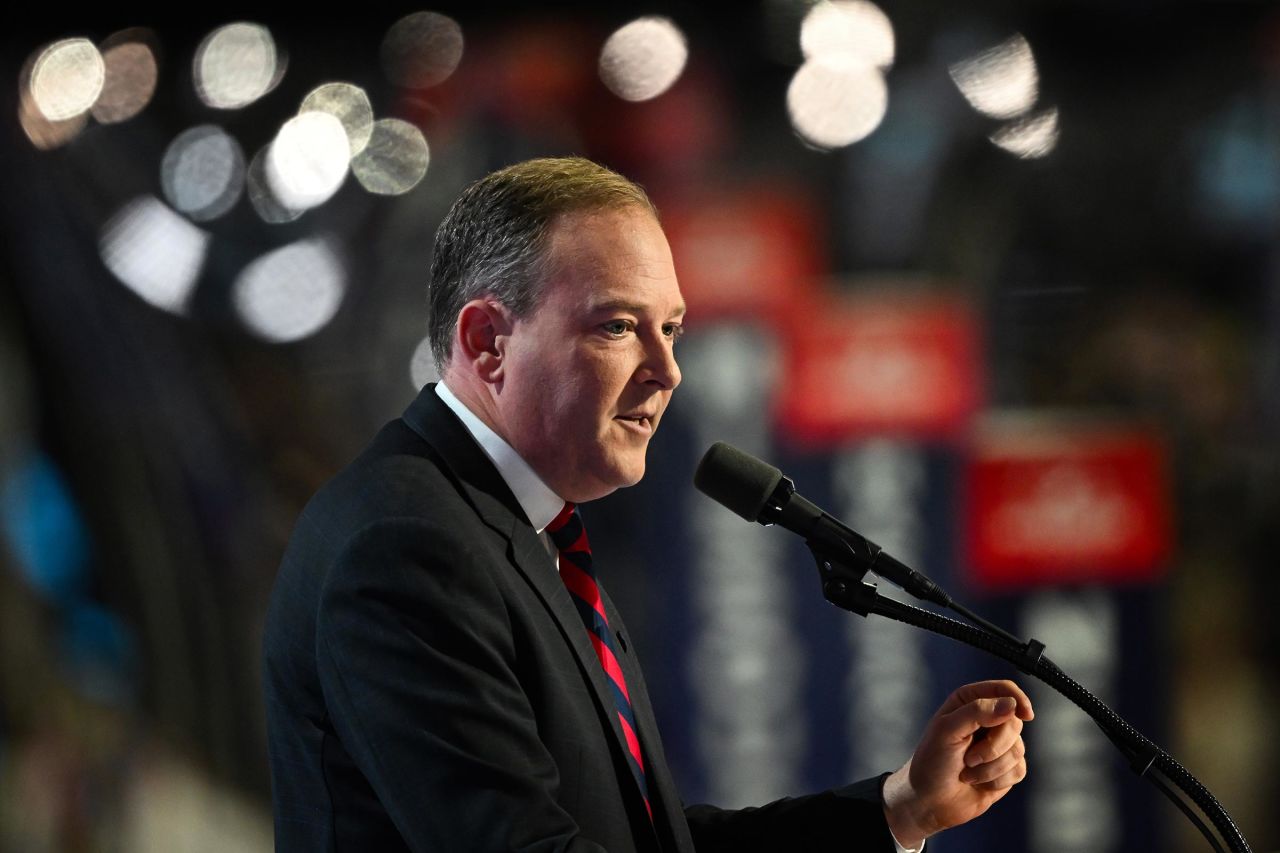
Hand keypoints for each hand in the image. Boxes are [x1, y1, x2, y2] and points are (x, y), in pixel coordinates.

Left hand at [881, 680, 1033, 847]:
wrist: (930, 800)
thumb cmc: (931, 761)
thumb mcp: (947, 730)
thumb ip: (977, 712)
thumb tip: (1011, 705)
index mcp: (970, 702)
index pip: (1004, 689)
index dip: (1018, 699)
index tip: (1025, 715)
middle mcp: (987, 720)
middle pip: (1014, 722)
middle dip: (994, 745)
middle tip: (969, 758)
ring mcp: (998, 745)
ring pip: (1018, 749)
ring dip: (991, 767)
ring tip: (968, 772)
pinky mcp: (1006, 768)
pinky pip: (1019, 769)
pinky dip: (998, 779)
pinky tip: (979, 782)